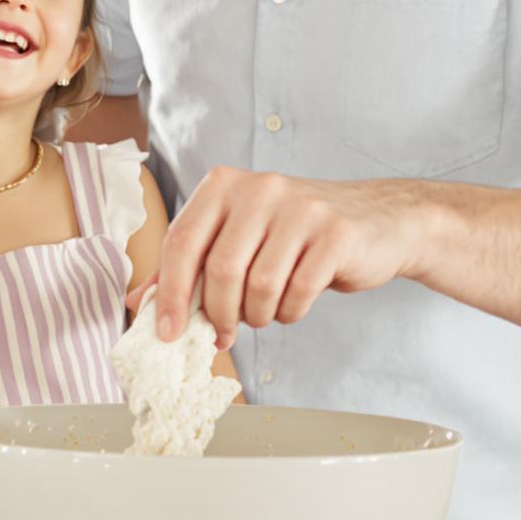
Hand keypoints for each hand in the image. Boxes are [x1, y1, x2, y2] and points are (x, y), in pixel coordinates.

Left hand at [152, 169, 427, 347]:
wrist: (379, 222)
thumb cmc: (296, 235)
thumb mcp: (239, 238)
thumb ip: (190, 266)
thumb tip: (141, 301)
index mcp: (224, 185)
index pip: (182, 241)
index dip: (171, 293)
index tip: (167, 332)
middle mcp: (260, 188)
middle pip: (220, 269)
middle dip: (218, 315)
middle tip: (222, 335)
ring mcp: (301, 208)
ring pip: (259, 286)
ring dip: (258, 315)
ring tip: (265, 311)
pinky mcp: (335, 234)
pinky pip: (298, 292)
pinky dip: (290, 312)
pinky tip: (294, 303)